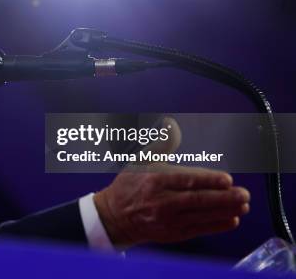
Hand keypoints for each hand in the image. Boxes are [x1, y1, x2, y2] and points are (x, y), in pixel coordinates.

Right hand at [93, 118, 249, 248]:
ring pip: (201, 216)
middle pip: (198, 200)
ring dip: (225, 211)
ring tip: (243, 206)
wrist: (115, 215)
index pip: (186, 180)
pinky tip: (231, 219)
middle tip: (244, 194)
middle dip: (224, 198)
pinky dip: (216, 226)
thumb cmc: (130, 185)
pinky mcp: (172, 234)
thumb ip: (161, 143)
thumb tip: (170, 124)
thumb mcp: (141, 159)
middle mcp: (161, 201)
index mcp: (154, 180)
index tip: (227, 179)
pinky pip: (198, 229)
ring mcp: (167, 220)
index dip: (208, 180)